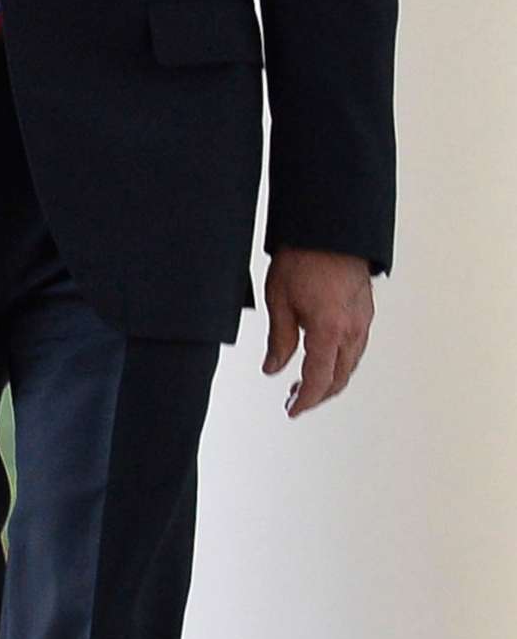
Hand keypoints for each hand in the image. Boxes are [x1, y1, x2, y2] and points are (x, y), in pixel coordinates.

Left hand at [262, 247, 374, 416]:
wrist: (329, 228)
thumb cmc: (303, 257)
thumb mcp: (279, 300)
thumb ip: (279, 340)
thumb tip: (273, 369)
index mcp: (329, 330)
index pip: (320, 380)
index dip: (305, 400)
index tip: (292, 409)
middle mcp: (352, 329)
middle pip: (340, 378)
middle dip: (318, 395)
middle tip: (294, 401)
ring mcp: (363, 320)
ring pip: (351, 364)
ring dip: (331, 379)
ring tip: (306, 383)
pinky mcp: (365, 311)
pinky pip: (357, 347)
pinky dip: (341, 361)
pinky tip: (325, 358)